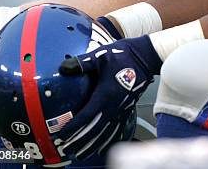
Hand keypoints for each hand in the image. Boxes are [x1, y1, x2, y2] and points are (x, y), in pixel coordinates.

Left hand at [58, 35, 161, 159]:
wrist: (146, 56)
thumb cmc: (124, 55)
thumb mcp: (101, 56)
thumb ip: (82, 63)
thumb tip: (63, 68)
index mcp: (105, 94)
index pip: (86, 116)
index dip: (73, 127)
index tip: (61, 135)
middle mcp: (114, 105)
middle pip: (94, 129)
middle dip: (79, 141)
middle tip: (66, 149)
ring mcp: (122, 107)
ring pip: (105, 131)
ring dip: (92, 144)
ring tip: (81, 154)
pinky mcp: (127, 106)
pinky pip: (116, 128)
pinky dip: (107, 139)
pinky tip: (102, 146)